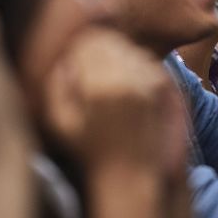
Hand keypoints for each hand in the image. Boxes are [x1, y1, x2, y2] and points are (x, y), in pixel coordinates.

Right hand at [47, 27, 188, 176]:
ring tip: (109, 75)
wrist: (129, 174)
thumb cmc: (89, 151)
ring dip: (118, 55)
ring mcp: (147, 84)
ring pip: (129, 49)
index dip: (79, 48)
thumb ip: (55, 86)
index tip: (76, 60)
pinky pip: (147, 61)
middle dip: (98, 48)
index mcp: (97, 86)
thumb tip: (63, 58)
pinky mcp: (162, 89)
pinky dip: (137, 65)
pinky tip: (128, 81)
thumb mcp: (60, 122)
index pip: (87, 44)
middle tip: (92, 65)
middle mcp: (125, 80)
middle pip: (109, 43)